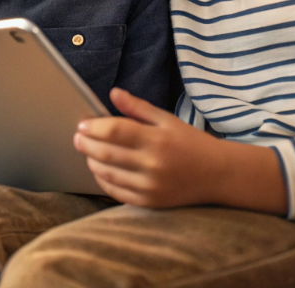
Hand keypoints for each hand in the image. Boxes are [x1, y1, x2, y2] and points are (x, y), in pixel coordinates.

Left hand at [73, 88, 286, 212]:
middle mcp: (152, 164)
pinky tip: (99, 170)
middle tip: (77, 137)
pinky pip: (116, 192)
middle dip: (86, 144)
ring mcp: (150, 186)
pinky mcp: (149, 202)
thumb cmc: (191, 142)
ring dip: (91, 161)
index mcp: (157, 139)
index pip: (115, 131)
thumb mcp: (167, 119)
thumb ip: (138, 107)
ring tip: (87, 152)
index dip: (94, 127)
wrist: (217, 175)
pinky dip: (103, 180)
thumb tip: (113, 93)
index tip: (82, 124)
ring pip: (108, 174)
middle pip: (106, 153)